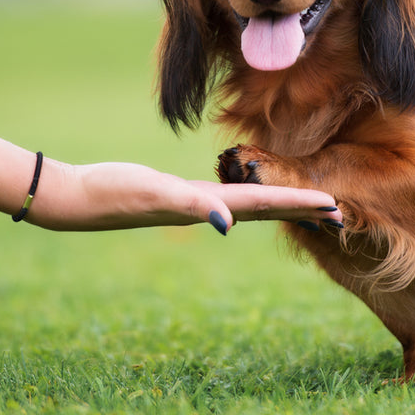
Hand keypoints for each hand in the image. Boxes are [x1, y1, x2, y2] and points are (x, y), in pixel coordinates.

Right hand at [26, 160, 341, 233]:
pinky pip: (224, 195)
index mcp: (209, 205)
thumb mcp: (153, 195)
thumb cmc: (112, 192)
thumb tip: (227, 222)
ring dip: (280, 205)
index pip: (266, 202)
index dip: (300, 204)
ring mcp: (193, 202)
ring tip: (305, 206)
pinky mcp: (178, 194)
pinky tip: (247, 193)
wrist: (77, 198)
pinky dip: (247, 195)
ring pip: (250, 204)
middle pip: (266, 208)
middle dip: (301, 210)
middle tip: (337, 213)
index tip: (334, 207)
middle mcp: (207, 207)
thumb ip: (190, 205)